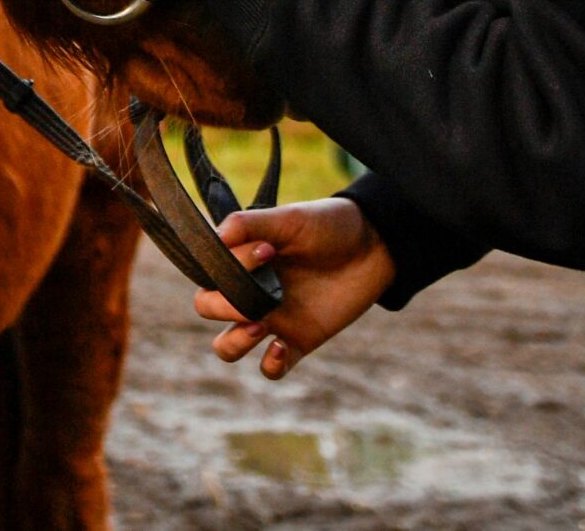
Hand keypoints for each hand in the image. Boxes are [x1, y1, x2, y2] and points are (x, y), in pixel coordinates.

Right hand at [192, 198, 394, 379]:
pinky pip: (271, 368)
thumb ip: (250, 224)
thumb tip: (215, 237)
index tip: (266, 251)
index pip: (209, 272)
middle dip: (221, 307)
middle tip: (256, 297)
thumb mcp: (289, 218)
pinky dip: (270, 365)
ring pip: (228, 346)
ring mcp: (273, 318)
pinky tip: (281, 347)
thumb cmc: (329, 225)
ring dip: (234, 342)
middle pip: (208, 308)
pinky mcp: (299, 341)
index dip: (226, 269)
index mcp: (243, 259)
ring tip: (260, 326)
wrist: (376, 245)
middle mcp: (251, 289)